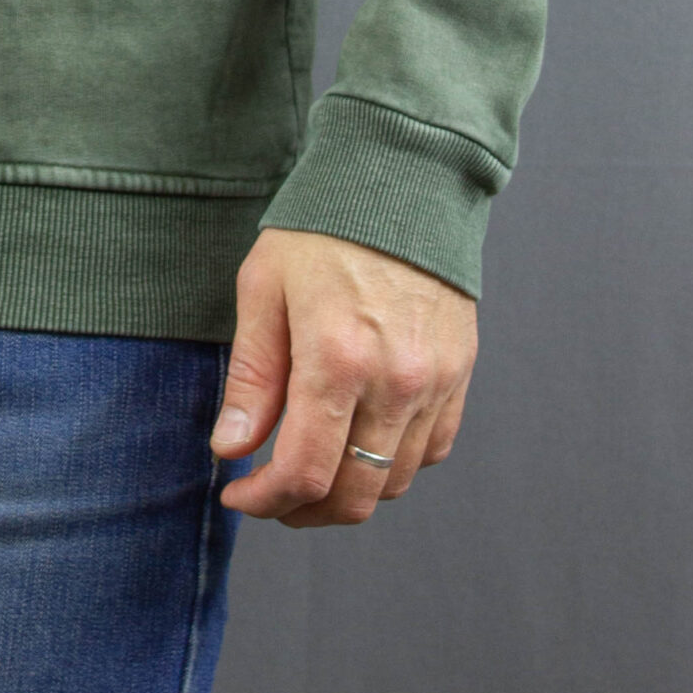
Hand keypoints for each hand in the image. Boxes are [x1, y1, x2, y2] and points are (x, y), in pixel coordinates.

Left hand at [209, 225, 477, 525]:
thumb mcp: (263, 291)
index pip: (305, 473)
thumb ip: (252, 379)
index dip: (264, 501)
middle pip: (354, 496)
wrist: (401, 182)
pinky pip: (433, 450)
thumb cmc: (321, 230)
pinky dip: (393, 464)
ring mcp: (436, 382)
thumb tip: (231, 449)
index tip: (237, 494)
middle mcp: (396, 381)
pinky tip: (358, 443)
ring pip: (394, 482)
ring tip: (309, 471)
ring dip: (347, 493)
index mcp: (337, 359)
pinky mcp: (460, 374)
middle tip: (269, 494)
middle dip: (302, 510)